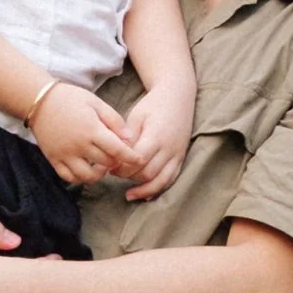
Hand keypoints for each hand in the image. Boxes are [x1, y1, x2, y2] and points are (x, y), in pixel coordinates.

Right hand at [29, 83, 138, 186]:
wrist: (39, 100)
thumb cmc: (71, 99)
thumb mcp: (96, 102)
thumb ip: (114, 120)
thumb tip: (129, 138)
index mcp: (92, 130)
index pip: (117, 150)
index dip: (131, 158)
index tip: (140, 160)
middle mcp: (79, 145)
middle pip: (105, 163)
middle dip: (116, 162)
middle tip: (118, 157)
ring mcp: (65, 154)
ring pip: (87, 176)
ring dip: (99, 174)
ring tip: (102, 165)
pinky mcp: (54, 159)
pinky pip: (69, 178)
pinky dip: (79, 178)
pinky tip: (86, 169)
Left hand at [114, 85, 193, 202]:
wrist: (178, 96)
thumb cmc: (153, 105)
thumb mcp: (137, 116)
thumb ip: (128, 137)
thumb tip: (117, 155)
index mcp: (156, 135)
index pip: (138, 160)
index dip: (123, 167)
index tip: (110, 167)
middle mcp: (169, 148)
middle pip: (148, 173)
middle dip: (130, 177)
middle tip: (116, 174)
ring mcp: (177, 154)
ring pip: (160, 180)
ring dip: (143, 189)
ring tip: (129, 194)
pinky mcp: (181, 157)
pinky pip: (171, 179)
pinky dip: (158, 189)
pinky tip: (145, 195)